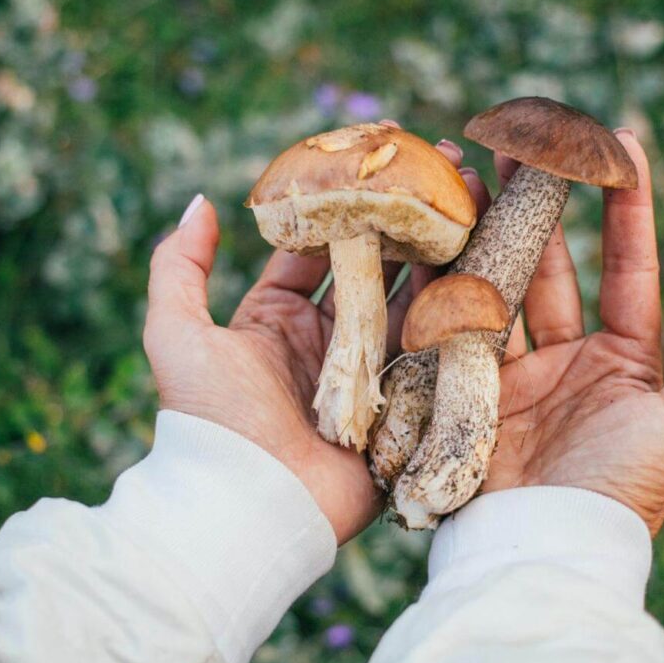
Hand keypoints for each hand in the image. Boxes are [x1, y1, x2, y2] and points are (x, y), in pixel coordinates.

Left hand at [143, 132, 487, 543]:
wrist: (248, 505)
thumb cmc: (209, 420)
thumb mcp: (175, 334)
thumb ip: (178, 266)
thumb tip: (200, 201)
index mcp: (276, 321)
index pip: (317, 249)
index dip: (347, 202)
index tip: (379, 157)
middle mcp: (326, 344)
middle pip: (376, 268)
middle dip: (408, 218)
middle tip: (446, 167)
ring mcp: (368, 376)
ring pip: (412, 303)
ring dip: (443, 253)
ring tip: (477, 200)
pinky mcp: (402, 410)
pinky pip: (435, 354)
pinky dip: (458, 314)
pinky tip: (488, 266)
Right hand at [483, 131, 663, 534]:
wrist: (545, 546)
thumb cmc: (624, 489)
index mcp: (623, 359)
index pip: (627, 268)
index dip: (627, 208)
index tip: (622, 144)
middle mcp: (567, 357)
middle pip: (554, 264)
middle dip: (539, 203)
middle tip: (522, 142)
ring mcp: (514, 370)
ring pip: (501, 283)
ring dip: (486, 228)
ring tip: (469, 170)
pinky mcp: (466, 386)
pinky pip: (458, 323)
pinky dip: (446, 279)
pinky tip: (436, 232)